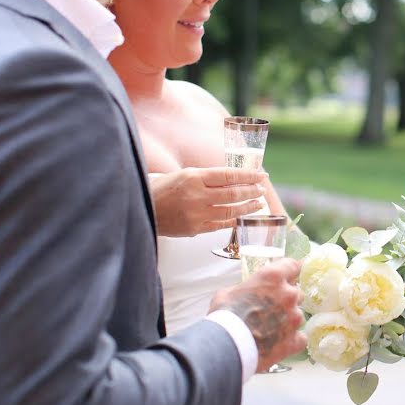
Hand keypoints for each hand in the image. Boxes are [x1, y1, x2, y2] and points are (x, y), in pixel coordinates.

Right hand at [150, 167, 267, 236]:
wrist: (142, 208)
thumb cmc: (163, 189)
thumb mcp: (184, 174)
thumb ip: (208, 178)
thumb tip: (236, 179)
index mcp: (194, 177)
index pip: (229, 175)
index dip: (248, 175)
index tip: (261, 176)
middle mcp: (196, 195)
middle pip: (233, 193)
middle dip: (252, 191)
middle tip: (262, 190)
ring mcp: (196, 214)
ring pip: (230, 211)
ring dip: (247, 207)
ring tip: (258, 204)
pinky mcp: (194, 229)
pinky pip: (221, 225)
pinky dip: (234, 220)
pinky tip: (242, 217)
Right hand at [210, 258, 306, 372]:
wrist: (226, 346)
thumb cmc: (224, 317)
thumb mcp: (228, 293)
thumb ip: (245, 289)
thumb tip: (245, 294)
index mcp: (272, 277)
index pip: (293, 266)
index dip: (291, 272)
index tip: (291, 275)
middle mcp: (288, 294)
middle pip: (296, 293)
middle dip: (286, 300)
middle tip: (270, 310)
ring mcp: (294, 317)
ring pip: (297, 316)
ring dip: (287, 321)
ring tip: (269, 331)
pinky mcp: (294, 339)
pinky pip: (300, 338)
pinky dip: (292, 340)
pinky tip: (278, 344)